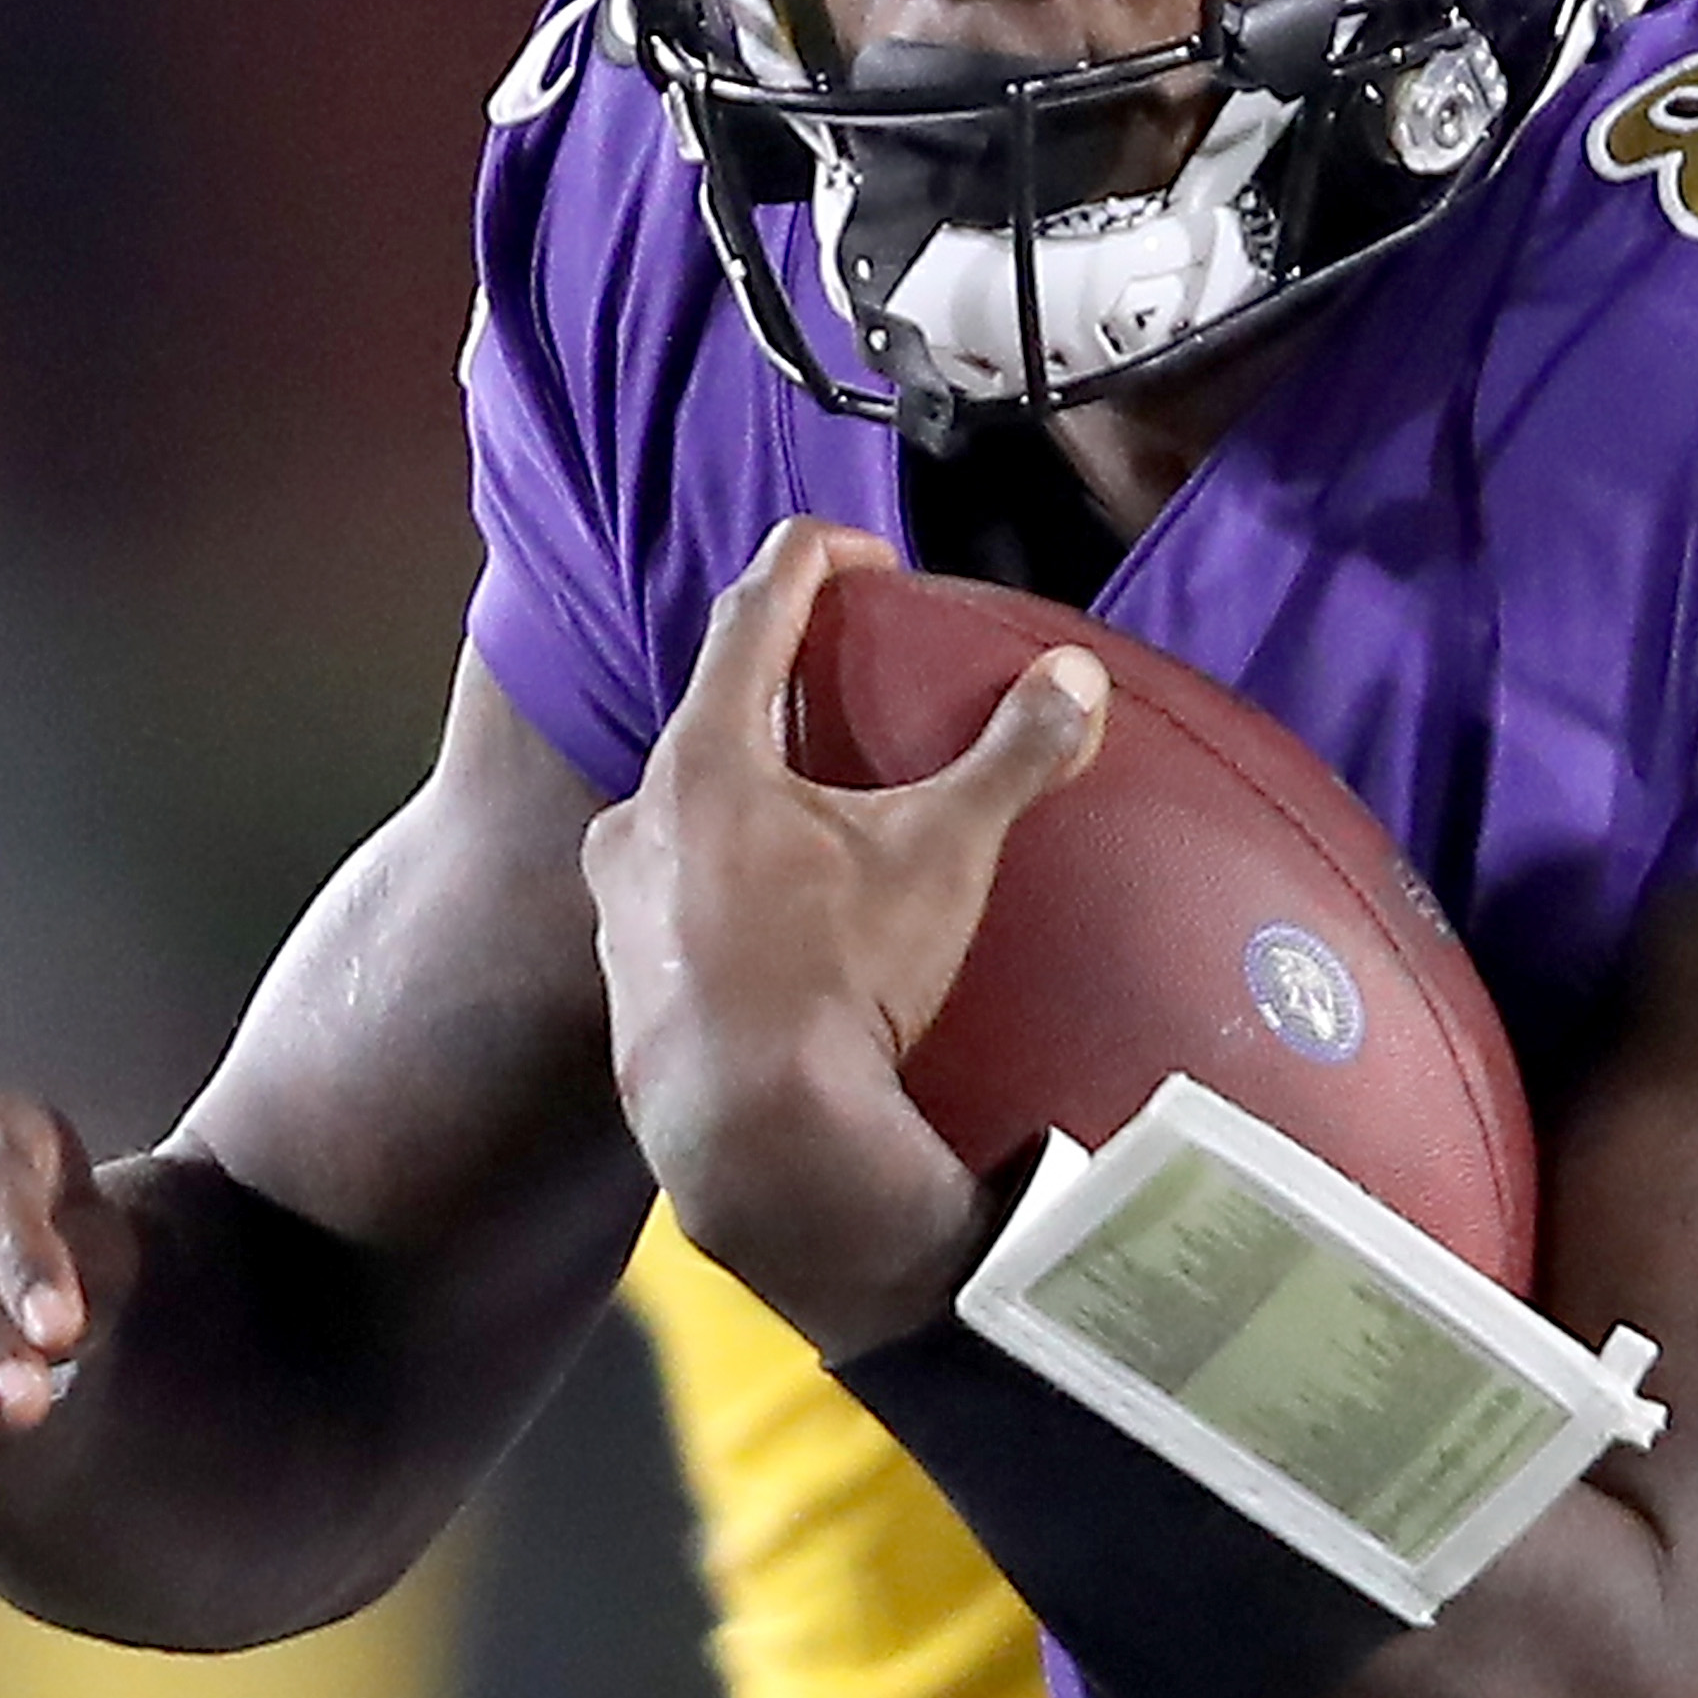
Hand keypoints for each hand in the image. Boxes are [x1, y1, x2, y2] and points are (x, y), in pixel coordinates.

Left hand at [578, 518, 1108, 1357]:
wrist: (757, 1138)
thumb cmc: (839, 981)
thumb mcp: (942, 855)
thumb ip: (1009, 756)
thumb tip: (1076, 679)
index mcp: (706, 758)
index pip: (754, 607)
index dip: (814, 560)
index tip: (867, 559)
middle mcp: (640, 814)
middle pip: (714, 710)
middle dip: (783, 690)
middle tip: (850, 692)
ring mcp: (622, 899)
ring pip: (687, 809)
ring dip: (751, 795)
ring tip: (827, 819)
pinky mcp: (625, 973)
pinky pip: (678, 892)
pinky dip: (731, 880)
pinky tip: (787, 920)